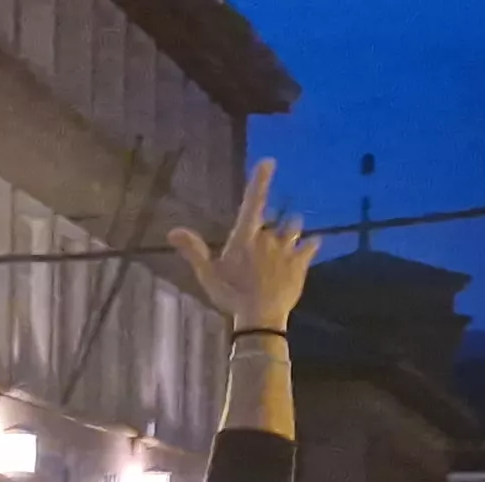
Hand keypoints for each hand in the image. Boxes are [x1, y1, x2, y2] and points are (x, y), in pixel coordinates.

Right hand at [167, 159, 316, 333]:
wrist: (260, 317)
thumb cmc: (230, 296)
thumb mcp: (207, 274)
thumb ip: (194, 250)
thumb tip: (173, 231)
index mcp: (245, 237)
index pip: (253, 202)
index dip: (260, 181)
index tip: (269, 161)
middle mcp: (268, 237)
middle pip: (275, 219)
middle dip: (274, 223)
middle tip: (268, 237)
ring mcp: (286, 249)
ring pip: (294, 227)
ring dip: (292, 229)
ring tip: (289, 238)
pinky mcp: (301, 263)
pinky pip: (311, 245)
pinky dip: (311, 245)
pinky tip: (311, 246)